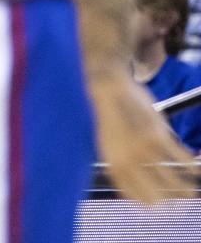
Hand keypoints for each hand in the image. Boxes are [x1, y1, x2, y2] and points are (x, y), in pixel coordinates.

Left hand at [89, 69, 196, 203]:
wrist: (109, 89)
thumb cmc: (109, 114)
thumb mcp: (106, 142)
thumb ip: (118, 160)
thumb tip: (129, 175)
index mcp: (113, 162)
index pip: (131, 192)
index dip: (146, 202)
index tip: (156, 208)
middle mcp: (128, 160)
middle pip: (154, 190)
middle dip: (168, 201)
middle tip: (179, 206)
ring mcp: (144, 149)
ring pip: (170, 177)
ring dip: (184, 188)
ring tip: (192, 194)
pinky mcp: (158, 136)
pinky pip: (179, 157)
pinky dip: (190, 164)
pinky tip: (196, 169)